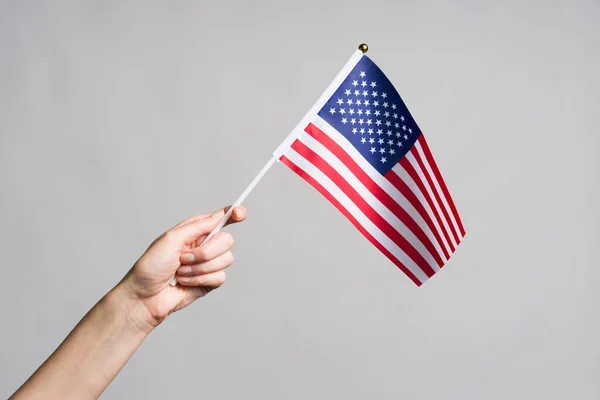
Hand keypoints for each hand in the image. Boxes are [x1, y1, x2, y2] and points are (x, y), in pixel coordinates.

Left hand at [119, 206, 246, 330]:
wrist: (145, 296)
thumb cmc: (151, 266)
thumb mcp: (171, 238)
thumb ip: (198, 226)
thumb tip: (219, 215)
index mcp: (195, 231)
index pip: (220, 219)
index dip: (234, 213)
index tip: (239, 213)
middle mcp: (204, 245)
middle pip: (227, 241)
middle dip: (206, 252)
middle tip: (185, 257)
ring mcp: (208, 264)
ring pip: (226, 260)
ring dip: (199, 268)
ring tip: (181, 272)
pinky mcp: (210, 281)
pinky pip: (220, 277)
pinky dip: (200, 279)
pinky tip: (185, 282)